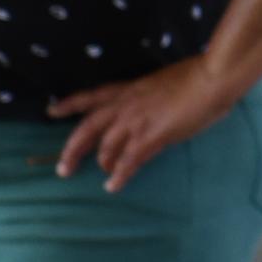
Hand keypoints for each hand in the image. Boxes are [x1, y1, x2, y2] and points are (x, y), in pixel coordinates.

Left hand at [48, 57, 247, 191]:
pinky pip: (128, 161)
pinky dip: (119, 176)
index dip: (69, 104)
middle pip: (88, 128)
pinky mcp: (151, 137)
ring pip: (105, 147)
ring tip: (103, 175)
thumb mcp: (163, 82)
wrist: (210, 79)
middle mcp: (125, 105)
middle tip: (63, 168)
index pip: (90, 96)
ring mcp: (136, 122)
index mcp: (128, 89)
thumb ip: (151, 96)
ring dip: (102, 163)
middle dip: (72, 149)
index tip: (51, 110)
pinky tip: (114, 186)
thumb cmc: (196, 75)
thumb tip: (154, 106)